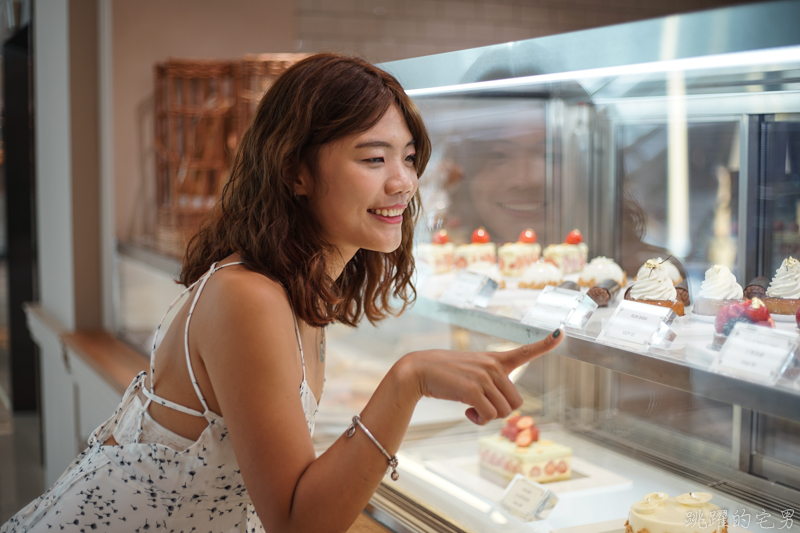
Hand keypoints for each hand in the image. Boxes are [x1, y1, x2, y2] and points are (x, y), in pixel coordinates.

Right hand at [401, 329, 562, 424]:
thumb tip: (505, 408)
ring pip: (504, 411)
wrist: (419, 371)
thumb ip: (491, 383)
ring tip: (471, 408)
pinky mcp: (472, 389)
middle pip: (516, 402)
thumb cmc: (446, 375)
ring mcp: (484, 377)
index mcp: (495, 360)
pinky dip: (478, 420)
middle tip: (480, 407)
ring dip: (487, 417)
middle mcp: (493, 366)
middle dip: (500, 411)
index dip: (545, 344)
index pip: (525, 351)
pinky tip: (466, 412)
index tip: (560, 332)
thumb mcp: (472, 373)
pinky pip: (488, 416)